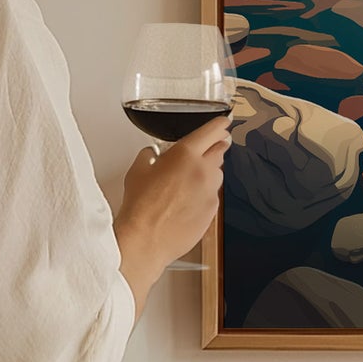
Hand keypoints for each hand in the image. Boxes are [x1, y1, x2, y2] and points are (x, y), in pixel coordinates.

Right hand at [115, 114, 230, 314]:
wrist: (146, 239)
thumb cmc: (140, 206)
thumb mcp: (137, 170)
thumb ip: (149, 155)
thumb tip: (152, 154)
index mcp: (185, 154)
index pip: (211, 131)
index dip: (220, 125)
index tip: (224, 122)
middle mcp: (203, 170)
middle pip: (220, 151)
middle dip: (216, 146)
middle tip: (210, 146)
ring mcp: (211, 192)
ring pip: (218, 174)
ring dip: (209, 172)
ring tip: (191, 179)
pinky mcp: (212, 211)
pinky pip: (213, 195)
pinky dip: (205, 193)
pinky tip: (188, 201)